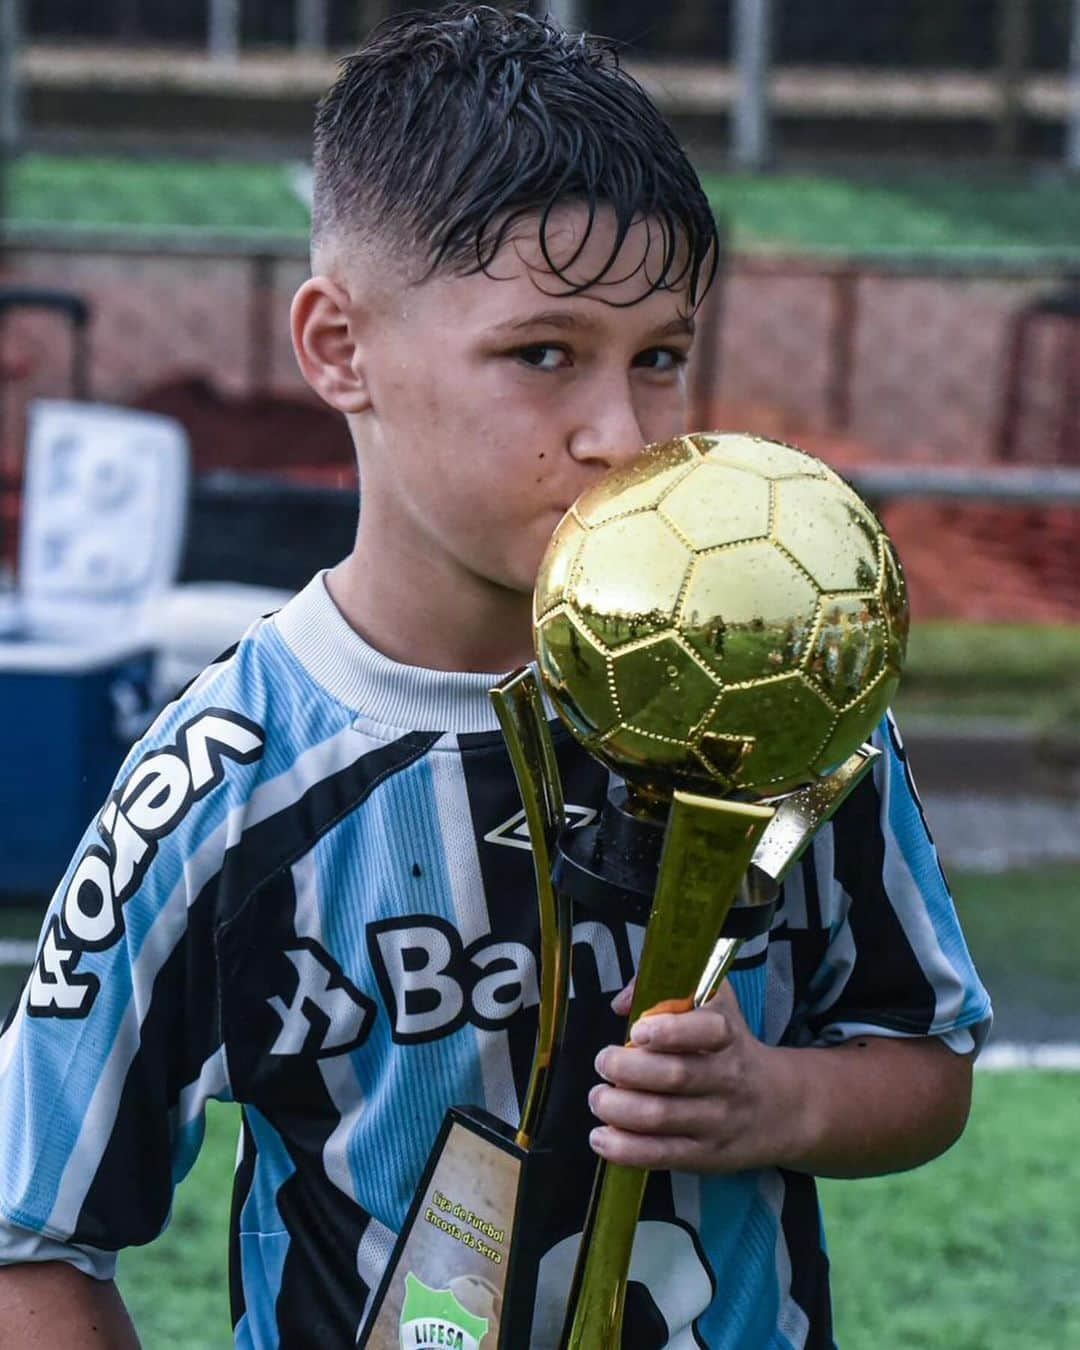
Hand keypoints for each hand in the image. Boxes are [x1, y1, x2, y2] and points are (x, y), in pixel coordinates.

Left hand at [588, 982, 800, 1173]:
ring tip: (598, 1097)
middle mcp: (726, 1078)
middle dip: (627, 1068)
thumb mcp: (715, 1004)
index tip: (639, 1030)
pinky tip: (601, 1137)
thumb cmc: (731, 1046)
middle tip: (603, 1061)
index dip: (670, 1030)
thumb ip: (669, 990)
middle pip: (676, 1075)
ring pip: (661, 1117)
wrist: (781, 1106)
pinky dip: (624, 1149)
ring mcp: (716, 1120)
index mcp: (728, 1036)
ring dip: (618, 1108)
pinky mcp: (705, 1155)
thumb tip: (622, 1002)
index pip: (708, 1031)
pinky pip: (660, 1155)